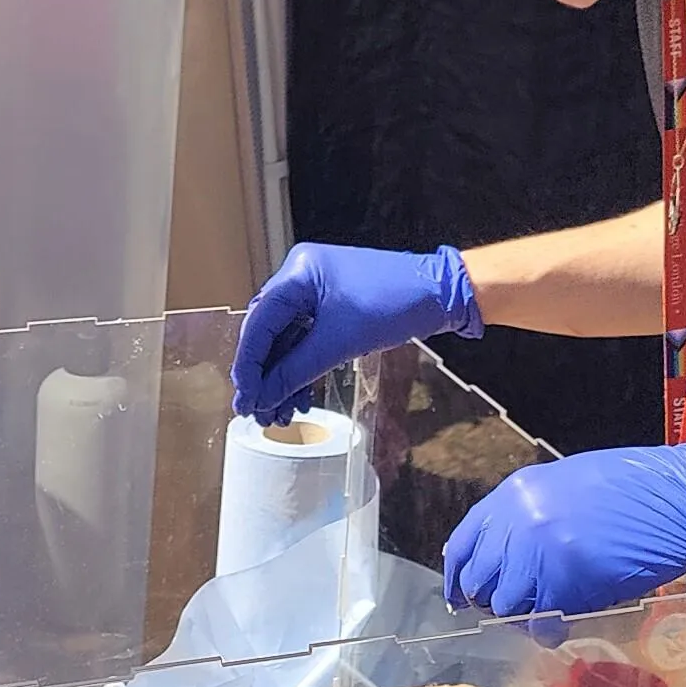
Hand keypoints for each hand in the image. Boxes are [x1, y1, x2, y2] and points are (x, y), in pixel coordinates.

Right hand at [232, 241, 480, 423]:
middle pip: (269, 332)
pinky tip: (299, 398)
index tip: (245, 397)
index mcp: (298, 273)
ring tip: (280, 414)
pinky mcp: (333, 309)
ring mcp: (317, 293)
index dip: (249, 363)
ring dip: (283, 377)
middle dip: (264, 375)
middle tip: (258, 411)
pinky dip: (302, 369)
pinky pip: (307, 340)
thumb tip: (264, 395)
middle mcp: (301, 278)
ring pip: (287, 341)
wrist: (441, 294)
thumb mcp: (340, 341)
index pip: (258, 321)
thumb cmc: (396, 302)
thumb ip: (296, 369)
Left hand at [442, 440, 685, 617]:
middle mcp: (520, 519)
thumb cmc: (637, 489)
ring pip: (507, 602)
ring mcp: (541, 550)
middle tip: (514, 610)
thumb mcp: (567, 486)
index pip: (466, 539)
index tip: (458, 593)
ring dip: (522, 616)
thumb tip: (505, 551)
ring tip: (546, 615)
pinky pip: (541, 621)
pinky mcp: (567, 580)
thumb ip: (530, 514)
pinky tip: (561, 625)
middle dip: (493, 598)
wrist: (684, 498)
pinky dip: (548, 631)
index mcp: (517, 491)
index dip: (458, 572)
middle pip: (481, 576)